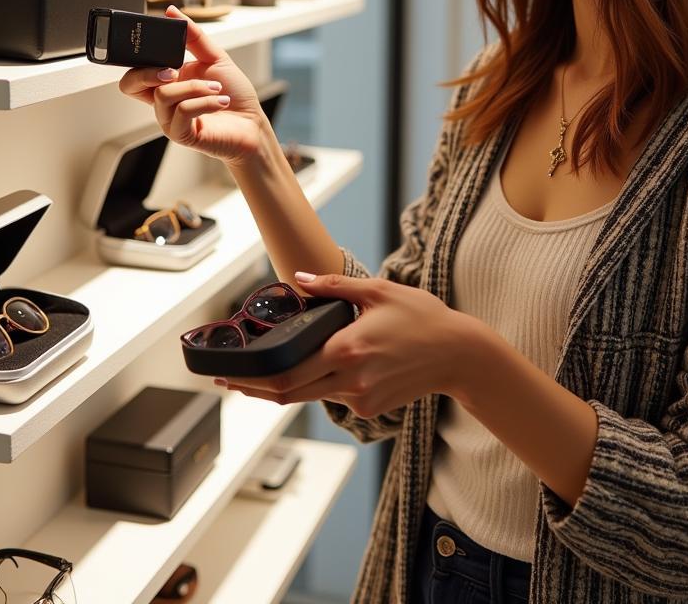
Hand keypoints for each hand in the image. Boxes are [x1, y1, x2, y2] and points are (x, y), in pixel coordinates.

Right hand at [118, 5, 265, 165]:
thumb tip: (172, 12)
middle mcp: (163, 102)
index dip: (136, 57)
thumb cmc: (234, 94)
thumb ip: (193, 36)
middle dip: (148, 72)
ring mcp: (169, 120)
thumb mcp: (214, 58)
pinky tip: (222, 102)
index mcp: (167, 82)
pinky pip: (183, 111)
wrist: (252, 123)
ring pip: (163, 94)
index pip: (134, 70)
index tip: (157, 43)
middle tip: (175, 70)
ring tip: (217, 88)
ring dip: (195, 86)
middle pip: (129, 85)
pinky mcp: (181, 134)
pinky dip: (205, 102)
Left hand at [216, 272, 476, 417]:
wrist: (459, 354)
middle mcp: (350, 379)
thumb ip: (333, 287)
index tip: (228, 374)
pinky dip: (318, 384)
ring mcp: (361, 399)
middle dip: (255, 389)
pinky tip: (316, 368)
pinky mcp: (370, 408)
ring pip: (309, 396)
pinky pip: (333, 396)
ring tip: (260, 373)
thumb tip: (296, 279)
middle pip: (288, 394)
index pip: (287, 374)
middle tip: (229, 380)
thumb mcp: (377, 291)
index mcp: (347, 348)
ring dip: (285, 386)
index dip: (252, 378)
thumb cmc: (422, 318)